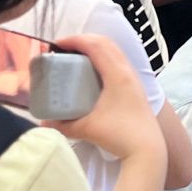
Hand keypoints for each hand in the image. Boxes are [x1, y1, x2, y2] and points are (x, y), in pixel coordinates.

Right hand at [45, 32, 164, 165]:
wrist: (148, 150)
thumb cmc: (119, 135)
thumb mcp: (87, 129)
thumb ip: (62, 125)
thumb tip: (43, 123)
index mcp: (117, 75)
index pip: (96, 46)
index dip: (75, 40)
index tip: (57, 44)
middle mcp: (128, 72)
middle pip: (106, 43)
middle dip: (84, 41)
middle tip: (64, 48)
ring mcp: (134, 79)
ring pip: (115, 52)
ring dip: (96, 48)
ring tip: (77, 56)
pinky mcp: (136, 88)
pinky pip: (119, 62)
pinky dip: (105, 58)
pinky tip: (94, 72)